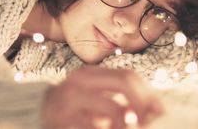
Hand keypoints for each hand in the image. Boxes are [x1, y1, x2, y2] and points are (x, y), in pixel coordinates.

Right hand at [41, 66, 162, 128]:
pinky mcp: (61, 122)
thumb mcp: (97, 99)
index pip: (128, 77)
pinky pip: (94, 128)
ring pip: (115, 110)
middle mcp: (78, 82)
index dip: (148, 94)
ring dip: (128, 124)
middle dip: (144, 105)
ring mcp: (68, 101)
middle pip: (124, 84)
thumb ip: (122, 100)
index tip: (160, 112)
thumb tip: (159, 110)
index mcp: (89, 74)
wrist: (37, 114)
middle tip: (149, 122)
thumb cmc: (75, 108)